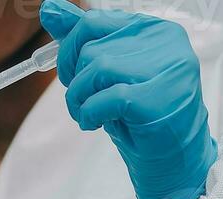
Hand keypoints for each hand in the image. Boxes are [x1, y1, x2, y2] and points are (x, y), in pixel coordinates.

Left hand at [41, 0, 217, 198]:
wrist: (174, 159)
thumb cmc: (141, 114)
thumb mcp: (109, 73)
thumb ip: (84, 39)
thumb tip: (49, 9)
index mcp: (153, 29)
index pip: (93, 21)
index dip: (69, 51)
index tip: (70, 76)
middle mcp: (165, 41)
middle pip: (92, 49)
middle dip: (75, 82)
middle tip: (84, 104)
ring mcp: (167, 67)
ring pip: (96, 69)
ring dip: (80, 99)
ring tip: (88, 116)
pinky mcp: (160, 97)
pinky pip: (106, 97)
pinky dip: (91, 113)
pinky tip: (95, 124)